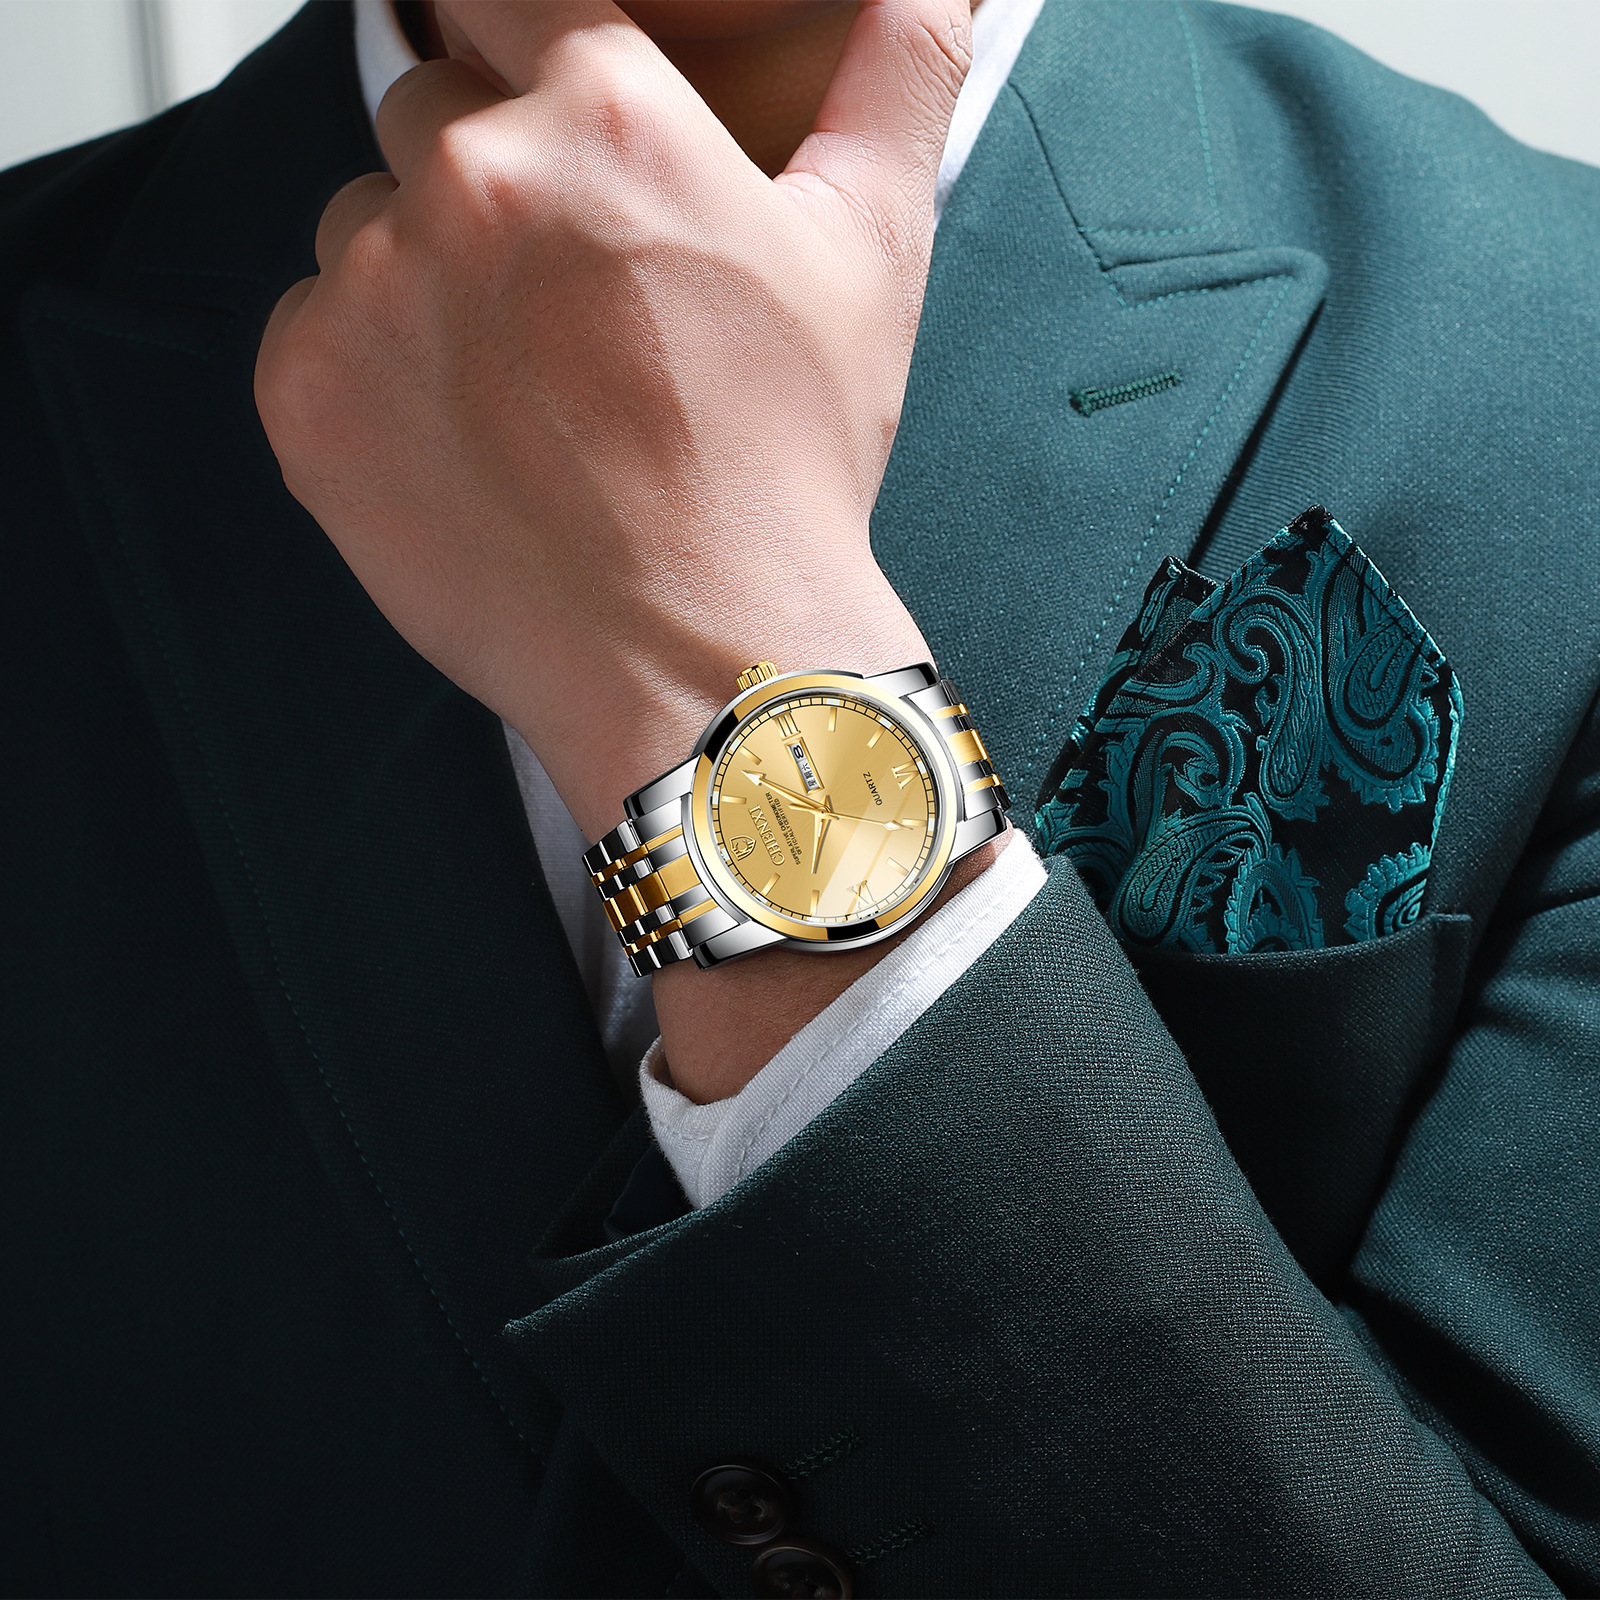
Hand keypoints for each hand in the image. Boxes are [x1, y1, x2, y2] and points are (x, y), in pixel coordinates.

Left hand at [255, 0, 971, 843]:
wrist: (707, 657)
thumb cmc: (789, 467)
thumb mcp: (872, 256)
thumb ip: (896, 78)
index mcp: (604, 110)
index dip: (522, 53)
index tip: (543, 123)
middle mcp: (471, 173)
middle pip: (432, 109)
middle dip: (493, 185)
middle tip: (573, 309)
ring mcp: (374, 284)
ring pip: (366, 225)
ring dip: (425, 281)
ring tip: (524, 392)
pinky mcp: (308, 390)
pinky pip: (311, 327)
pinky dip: (371, 372)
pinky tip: (466, 443)